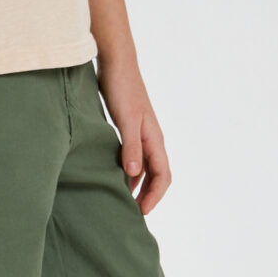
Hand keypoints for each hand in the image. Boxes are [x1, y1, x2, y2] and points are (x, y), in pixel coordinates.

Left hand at [97, 63, 171, 214]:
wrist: (116, 63)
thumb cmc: (122, 89)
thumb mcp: (125, 120)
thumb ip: (130, 147)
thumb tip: (134, 174)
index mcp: (154, 139)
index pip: (163, 176)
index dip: (154, 196)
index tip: (140, 212)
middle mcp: (151, 138)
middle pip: (156, 175)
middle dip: (147, 195)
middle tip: (132, 213)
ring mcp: (140, 133)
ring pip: (145, 167)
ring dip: (137, 185)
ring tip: (122, 200)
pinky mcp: (128, 128)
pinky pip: (133, 156)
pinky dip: (127, 170)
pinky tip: (113, 176)